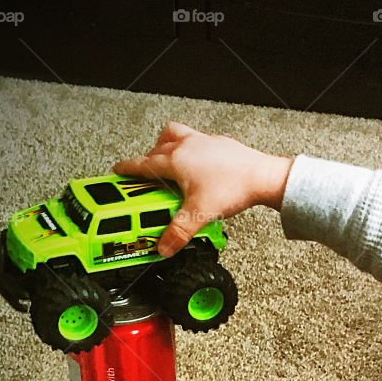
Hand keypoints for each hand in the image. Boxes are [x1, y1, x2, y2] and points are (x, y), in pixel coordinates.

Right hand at [113, 121, 292, 255]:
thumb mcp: (199, 215)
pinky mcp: (220, 144)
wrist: (263, 177)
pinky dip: (190, 149)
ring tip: (166, 160)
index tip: (118, 171)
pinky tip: (197, 164)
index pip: (143, 164)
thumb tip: (164, 246)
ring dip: (166, 144)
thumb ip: (178, 232)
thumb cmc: (233, 188)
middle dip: (147, 159)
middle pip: (157, 147)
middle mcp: (187, 145)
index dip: (128, 169)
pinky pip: (197, 140)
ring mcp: (204, 141)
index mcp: (176, 159)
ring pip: (176, 134)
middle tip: (144, 174)